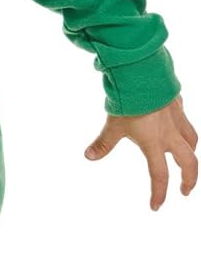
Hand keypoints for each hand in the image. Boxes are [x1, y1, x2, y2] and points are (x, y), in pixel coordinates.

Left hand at [84, 94, 197, 210]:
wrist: (143, 74)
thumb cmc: (128, 101)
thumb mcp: (113, 125)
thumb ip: (103, 143)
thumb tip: (89, 156)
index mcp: (154, 143)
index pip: (160, 175)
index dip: (159, 193)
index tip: (156, 206)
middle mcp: (170, 133)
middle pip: (189, 162)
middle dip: (189, 179)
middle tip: (185, 191)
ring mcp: (177, 118)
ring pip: (192, 140)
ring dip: (191, 153)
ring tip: (187, 161)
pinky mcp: (178, 104)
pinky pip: (186, 121)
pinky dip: (185, 129)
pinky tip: (178, 127)